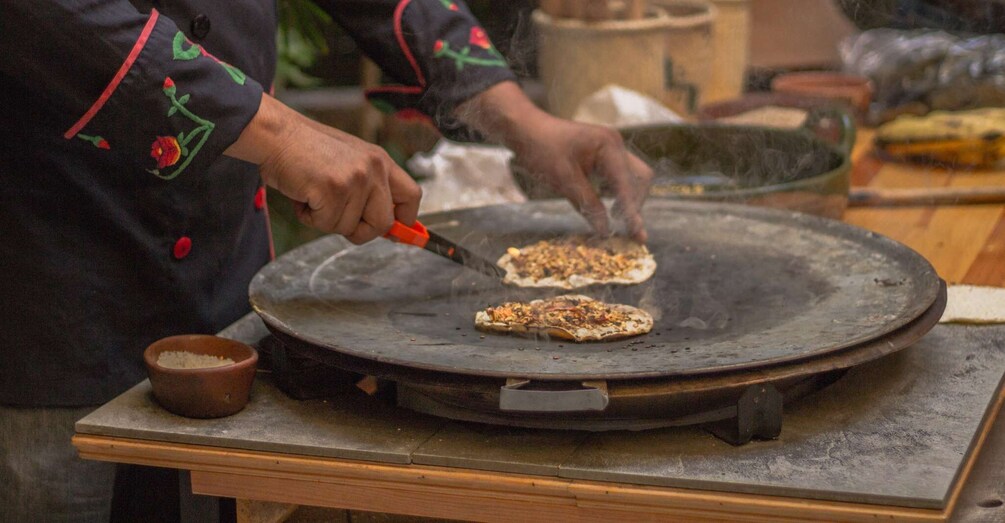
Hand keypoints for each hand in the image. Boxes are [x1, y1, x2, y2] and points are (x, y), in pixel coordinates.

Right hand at [226, 94, 421, 243]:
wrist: (277, 135)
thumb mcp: (349, 163)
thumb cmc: (306, 152)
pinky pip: (326, 224)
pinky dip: (309, 217)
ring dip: (326, 220)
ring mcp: (355, 179)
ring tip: (313, 194)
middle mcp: (374, 168)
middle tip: (338, 218)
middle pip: (384, 223)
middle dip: (361, 231)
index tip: (396, 234)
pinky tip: (303, 195)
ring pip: (350, 227)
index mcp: (381, 161)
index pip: (413, 196)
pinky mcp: (333, 189)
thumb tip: (386, 226)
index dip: (405, 220)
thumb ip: (370, 189)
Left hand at [455, 82, 652, 241]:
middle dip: (634, 203)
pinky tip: (602, 199)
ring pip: (632, 176)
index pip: (627, 185)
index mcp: (608, 147)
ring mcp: (610, 147)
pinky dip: (616, 190)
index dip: (632, 212)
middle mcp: (615, 144)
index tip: (638, 236)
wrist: (525, 128)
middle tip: (625, 229)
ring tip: (613, 215)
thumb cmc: (541, 150)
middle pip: (640, 178)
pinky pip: (619, 173)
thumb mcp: (564, 182)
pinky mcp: (603, 152)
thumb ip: (589, 205)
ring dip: (627, 197)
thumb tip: (606, 232)